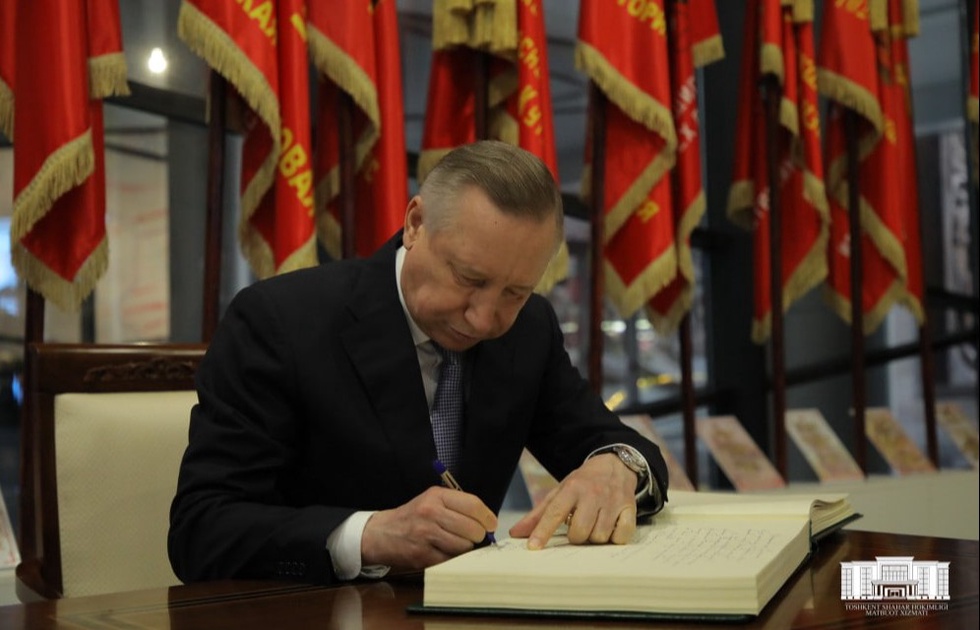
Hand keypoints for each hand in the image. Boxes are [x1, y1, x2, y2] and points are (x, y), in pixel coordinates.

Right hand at [360, 486, 496, 571]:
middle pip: (472, 528)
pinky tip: (445, 552)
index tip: (491, 524)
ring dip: (465, 549)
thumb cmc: (413, 517)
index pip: (473, 505)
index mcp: (436, 496)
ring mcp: (426, 534)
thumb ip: (457, 507)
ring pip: (464, 546)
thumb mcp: (432, 501)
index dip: (487, 517)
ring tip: (456, 544)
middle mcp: (431, 512)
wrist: (381, 533)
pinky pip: (450, 560)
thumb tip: (487, 523)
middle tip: (472, 537)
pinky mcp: (422, 554)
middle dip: (477, 536)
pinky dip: (452, 559)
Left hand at [508, 453, 637, 549]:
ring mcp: (613, 501)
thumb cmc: (583, 483)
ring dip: (595, 537)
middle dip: (576, 536)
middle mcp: (593, 494)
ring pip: (599, 537)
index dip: (543, 531)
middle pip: (579, 531)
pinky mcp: (630, 508)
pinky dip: (615, 538)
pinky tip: (610, 528)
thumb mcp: (560, 492)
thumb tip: (516, 533)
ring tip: (594, 525)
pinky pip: (621, 537)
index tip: (533, 547)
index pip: (554, 513)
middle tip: (578, 527)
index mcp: (572, 488)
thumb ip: (538, 514)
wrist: (615, 465)